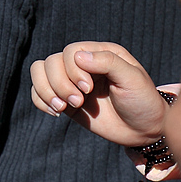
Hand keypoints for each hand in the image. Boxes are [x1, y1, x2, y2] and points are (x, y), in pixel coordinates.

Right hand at [30, 41, 165, 146]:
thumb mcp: (132, 78)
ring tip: (62, 108)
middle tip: (78, 102)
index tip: (88, 89)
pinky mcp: (64, 101)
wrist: (143, 129)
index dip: (72, 70)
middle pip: (50, 63)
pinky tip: (57, 113)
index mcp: (100, 53)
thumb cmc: (142, 101)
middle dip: (59, 84)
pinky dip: (41, 102)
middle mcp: (82, 65)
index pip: (70, 52)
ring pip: (39, 74)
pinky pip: (38, 94)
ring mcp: (71, 83)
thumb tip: (78, 56)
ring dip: (46, 92)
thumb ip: (108, 62)